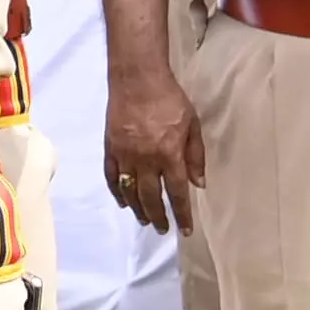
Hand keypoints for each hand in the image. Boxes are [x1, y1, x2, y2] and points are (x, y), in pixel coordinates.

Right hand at [107, 68, 206, 234]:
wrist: (136, 79)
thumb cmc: (170, 99)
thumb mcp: (192, 124)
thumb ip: (195, 155)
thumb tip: (199, 183)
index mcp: (169, 154)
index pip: (177, 192)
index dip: (182, 213)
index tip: (186, 230)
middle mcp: (146, 160)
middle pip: (151, 197)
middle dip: (159, 217)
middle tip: (163, 230)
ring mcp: (125, 155)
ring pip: (129, 191)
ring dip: (138, 209)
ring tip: (145, 220)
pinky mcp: (110, 148)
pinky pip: (111, 176)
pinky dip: (116, 192)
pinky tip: (123, 202)